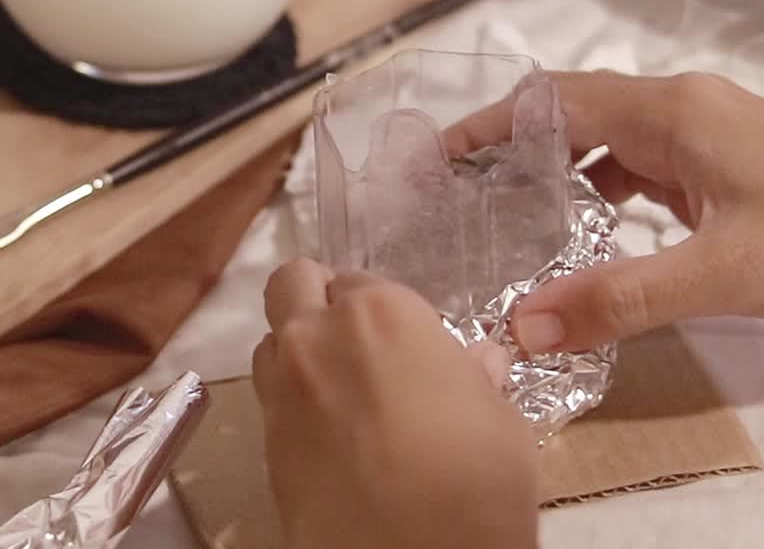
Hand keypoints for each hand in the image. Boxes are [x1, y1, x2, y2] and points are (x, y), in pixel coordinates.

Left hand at [252, 259, 539, 548]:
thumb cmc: (472, 483)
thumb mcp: (500, 421)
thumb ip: (475, 378)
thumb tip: (477, 363)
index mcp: (380, 313)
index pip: (365, 280)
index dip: (386, 309)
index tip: (406, 340)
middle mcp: (316, 335)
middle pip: (294, 283)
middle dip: (317, 296)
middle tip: (354, 337)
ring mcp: (281, 386)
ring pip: (273, 339)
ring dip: (298, 348)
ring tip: (340, 387)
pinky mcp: (264, 438)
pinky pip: (270, 395)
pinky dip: (292, 397)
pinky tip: (330, 430)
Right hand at [446, 71, 763, 351]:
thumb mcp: (723, 274)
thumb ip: (620, 299)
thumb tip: (522, 327)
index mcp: (671, 113)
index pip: (554, 102)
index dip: (488, 127)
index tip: (434, 161)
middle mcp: (680, 108)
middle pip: (571, 111)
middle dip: (510, 147)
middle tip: (455, 197)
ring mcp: (703, 132)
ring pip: (604, 139)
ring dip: (553, 171)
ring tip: (503, 220)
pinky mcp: (719, 162)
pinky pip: (638, 163)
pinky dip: (598, 190)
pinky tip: (584, 233)